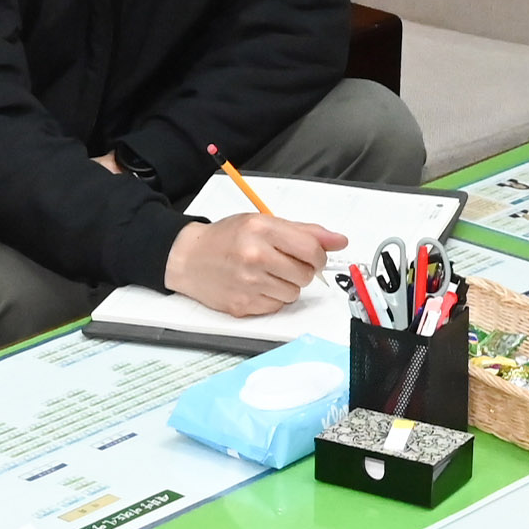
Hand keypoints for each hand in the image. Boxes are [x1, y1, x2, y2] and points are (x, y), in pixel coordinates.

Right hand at [166, 211, 345, 318]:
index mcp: (261, 230)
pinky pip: (277, 306)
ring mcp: (248, 283)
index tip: (312, 256)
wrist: (188, 258)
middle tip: (282, 262)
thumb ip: (304, 231)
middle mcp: (254, 256)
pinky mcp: (243, 305)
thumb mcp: (262, 223)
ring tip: (266, 273)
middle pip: (305, 274)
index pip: (311, 249)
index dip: (318, 256)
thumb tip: (340, 241)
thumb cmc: (226, 238)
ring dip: (286, 285)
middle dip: (301, 270)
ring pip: (294, 293)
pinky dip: (271, 298)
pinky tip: (255, 285)